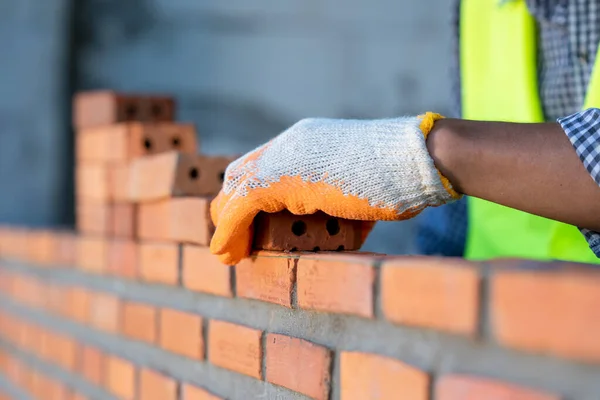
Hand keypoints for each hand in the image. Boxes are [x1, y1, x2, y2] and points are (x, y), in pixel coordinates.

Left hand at [210, 112, 460, 263]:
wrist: (418, 159)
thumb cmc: (400, 175)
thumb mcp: (358, 187)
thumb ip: (339, 201)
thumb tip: (340, 228)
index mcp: (307, 142)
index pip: (260, 163)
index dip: (246, 192)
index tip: (246, 220)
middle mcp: (290, 144)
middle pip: (240, 173)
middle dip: (229, 208)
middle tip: (230, 239)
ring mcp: (286, 157)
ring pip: (236, 190)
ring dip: (225, 224)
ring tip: (226, 253)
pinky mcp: (284, 179)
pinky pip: (242, 207)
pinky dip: (229, 231)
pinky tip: (226, 252)